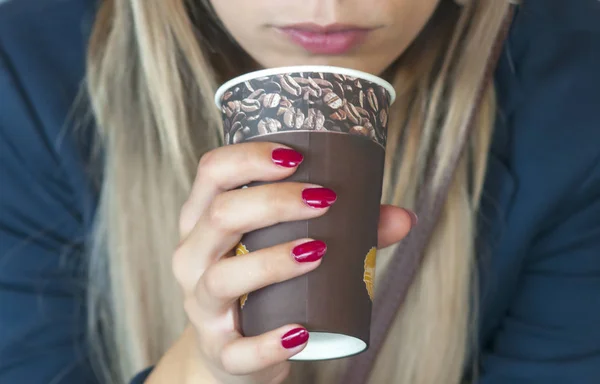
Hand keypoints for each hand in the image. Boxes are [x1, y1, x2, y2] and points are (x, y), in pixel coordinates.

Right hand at [171, 142, 414, 383]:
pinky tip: (300, 333)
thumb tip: (404, 217)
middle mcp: (192, 258)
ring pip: (223, 278)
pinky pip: (237, 350)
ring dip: (273, 261)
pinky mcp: (221, 351)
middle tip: (325, 199)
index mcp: (203, 220)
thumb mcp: (285, 246)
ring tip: (319, 252)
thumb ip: (347, 230)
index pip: (212, 172)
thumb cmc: (263, 283)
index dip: (249, 158)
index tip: (296, 156)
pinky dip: (268, 342)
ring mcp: (201, 307)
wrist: (232, 349)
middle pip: (220, 216)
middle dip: (274, 201)